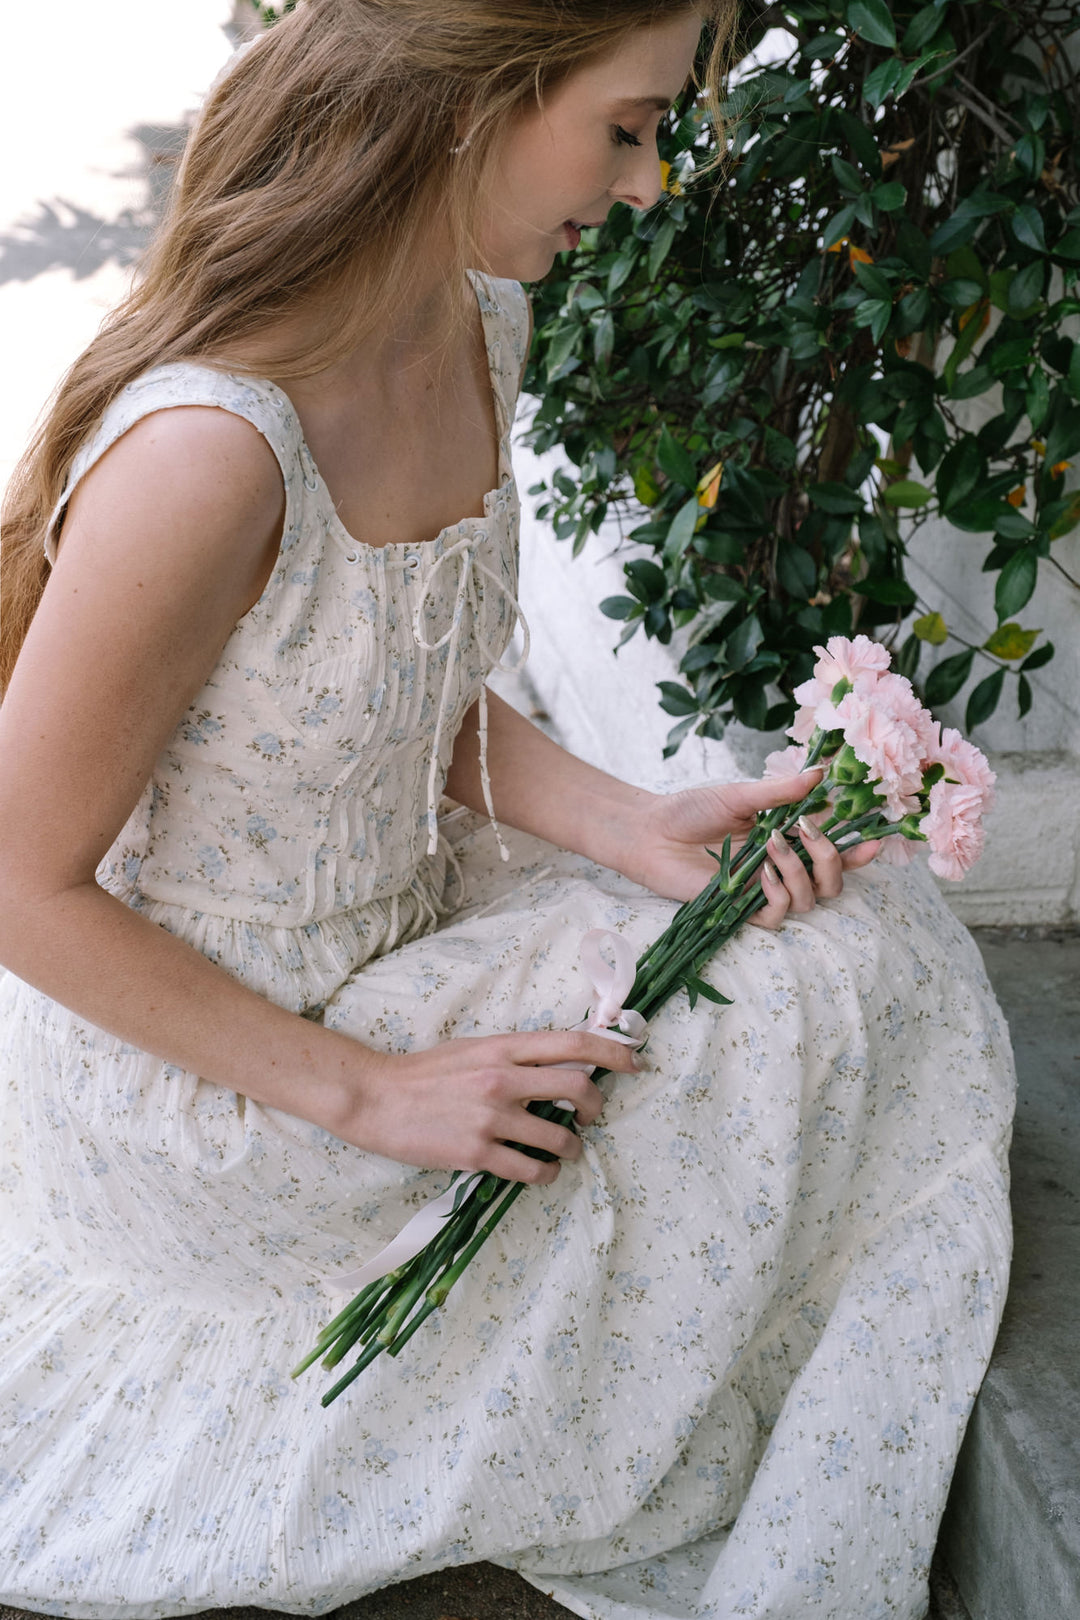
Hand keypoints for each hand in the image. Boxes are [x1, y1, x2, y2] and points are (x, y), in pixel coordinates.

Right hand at [323, 1027, 638, 1182]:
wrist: (375, 1097)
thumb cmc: (424, 1073)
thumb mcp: (472, 1049)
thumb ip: (513, 1055)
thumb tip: (557, 1062)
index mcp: (504, 1047)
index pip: (574, 1044)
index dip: (614, 1052)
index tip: (634, 1063)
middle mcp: (503, 1078)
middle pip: (579, 1087)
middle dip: (597, 1106)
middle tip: (591, 1117)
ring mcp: (491, 1117)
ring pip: (560, 1137)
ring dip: (572, 1149)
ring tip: (564, 1151)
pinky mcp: (477, 1153)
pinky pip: (531, 1169)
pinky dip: (544, 1174)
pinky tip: (539, 1171)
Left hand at [615, 770, 880, 927]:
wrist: (650, 831)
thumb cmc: (690, 810)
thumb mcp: (739, 795)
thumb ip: (780, 791)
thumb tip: (820, 772)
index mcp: (787, 839)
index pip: (833, 851)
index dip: (858, 851)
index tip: (874, 840)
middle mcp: (781, 868)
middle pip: (832, 882)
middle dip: (832, 860)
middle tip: (808, 833)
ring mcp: (763, 891)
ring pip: (810, 899)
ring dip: (800, 872)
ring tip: (772, 844)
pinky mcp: (741, 910)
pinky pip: (778, 916)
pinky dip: (778, 895)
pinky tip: (763, 873)